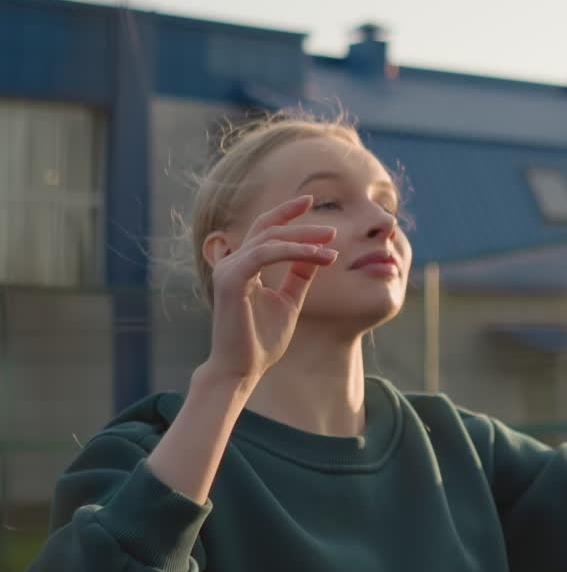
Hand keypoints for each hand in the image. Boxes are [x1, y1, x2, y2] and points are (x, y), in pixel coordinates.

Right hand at [203, 195, 336, 387]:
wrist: (243, 370)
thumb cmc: (261, 341)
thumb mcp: (289, 302)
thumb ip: (299, 276)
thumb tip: (316, 253)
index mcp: (243, 267)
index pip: (264, 229)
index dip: (286, 212)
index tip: (311, 201)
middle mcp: (232, 264)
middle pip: (269, 229)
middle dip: (302, 225)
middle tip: (332, 230)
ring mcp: (228, 270)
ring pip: (270, 239)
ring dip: (303, 239)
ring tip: (330, 245)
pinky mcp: (230, 280)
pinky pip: (265, 254)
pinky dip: (292, 251)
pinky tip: (316, 255)